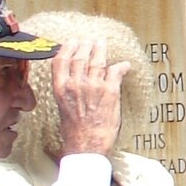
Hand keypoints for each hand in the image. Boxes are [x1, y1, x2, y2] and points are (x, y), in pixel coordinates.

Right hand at [52, 39, 130, 156]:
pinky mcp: (110, 91)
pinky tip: (125, 65)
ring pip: (98, 60)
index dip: (67, 48)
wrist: (87, 144)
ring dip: (101, 50)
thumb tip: (75, 83)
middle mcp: (76, 84)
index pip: (61, 61)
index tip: (72, 42)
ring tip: (102, 44)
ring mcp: (94, 86)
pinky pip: (116, 71)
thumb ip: (69, 92)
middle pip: (81, 57)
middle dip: (86, 46)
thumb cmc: (74, 132)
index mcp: (61, 89)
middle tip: (90, 40)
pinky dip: (121, 66)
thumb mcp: (63, 108)